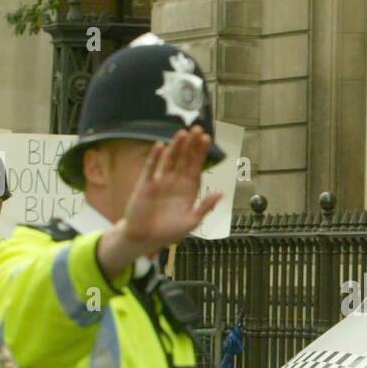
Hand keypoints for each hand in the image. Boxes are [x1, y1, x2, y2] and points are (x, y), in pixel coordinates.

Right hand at [98, 128, 221, 276]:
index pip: (196, 166)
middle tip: (197, 129)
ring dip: (176, 147)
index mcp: (188, 189)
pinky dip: (155, 158)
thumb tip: (221, 193)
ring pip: (170, 160)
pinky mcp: (146, 185)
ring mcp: (160, 182)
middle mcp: (175, 182)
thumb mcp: (192, 221)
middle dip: (191, 145)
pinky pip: (151, 169)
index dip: (200, 153)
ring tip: (182, 133)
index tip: (206, 139)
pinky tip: (160, 146)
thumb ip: (205, 206)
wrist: (145, 239)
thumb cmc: (169, 232)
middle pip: (184, 159)